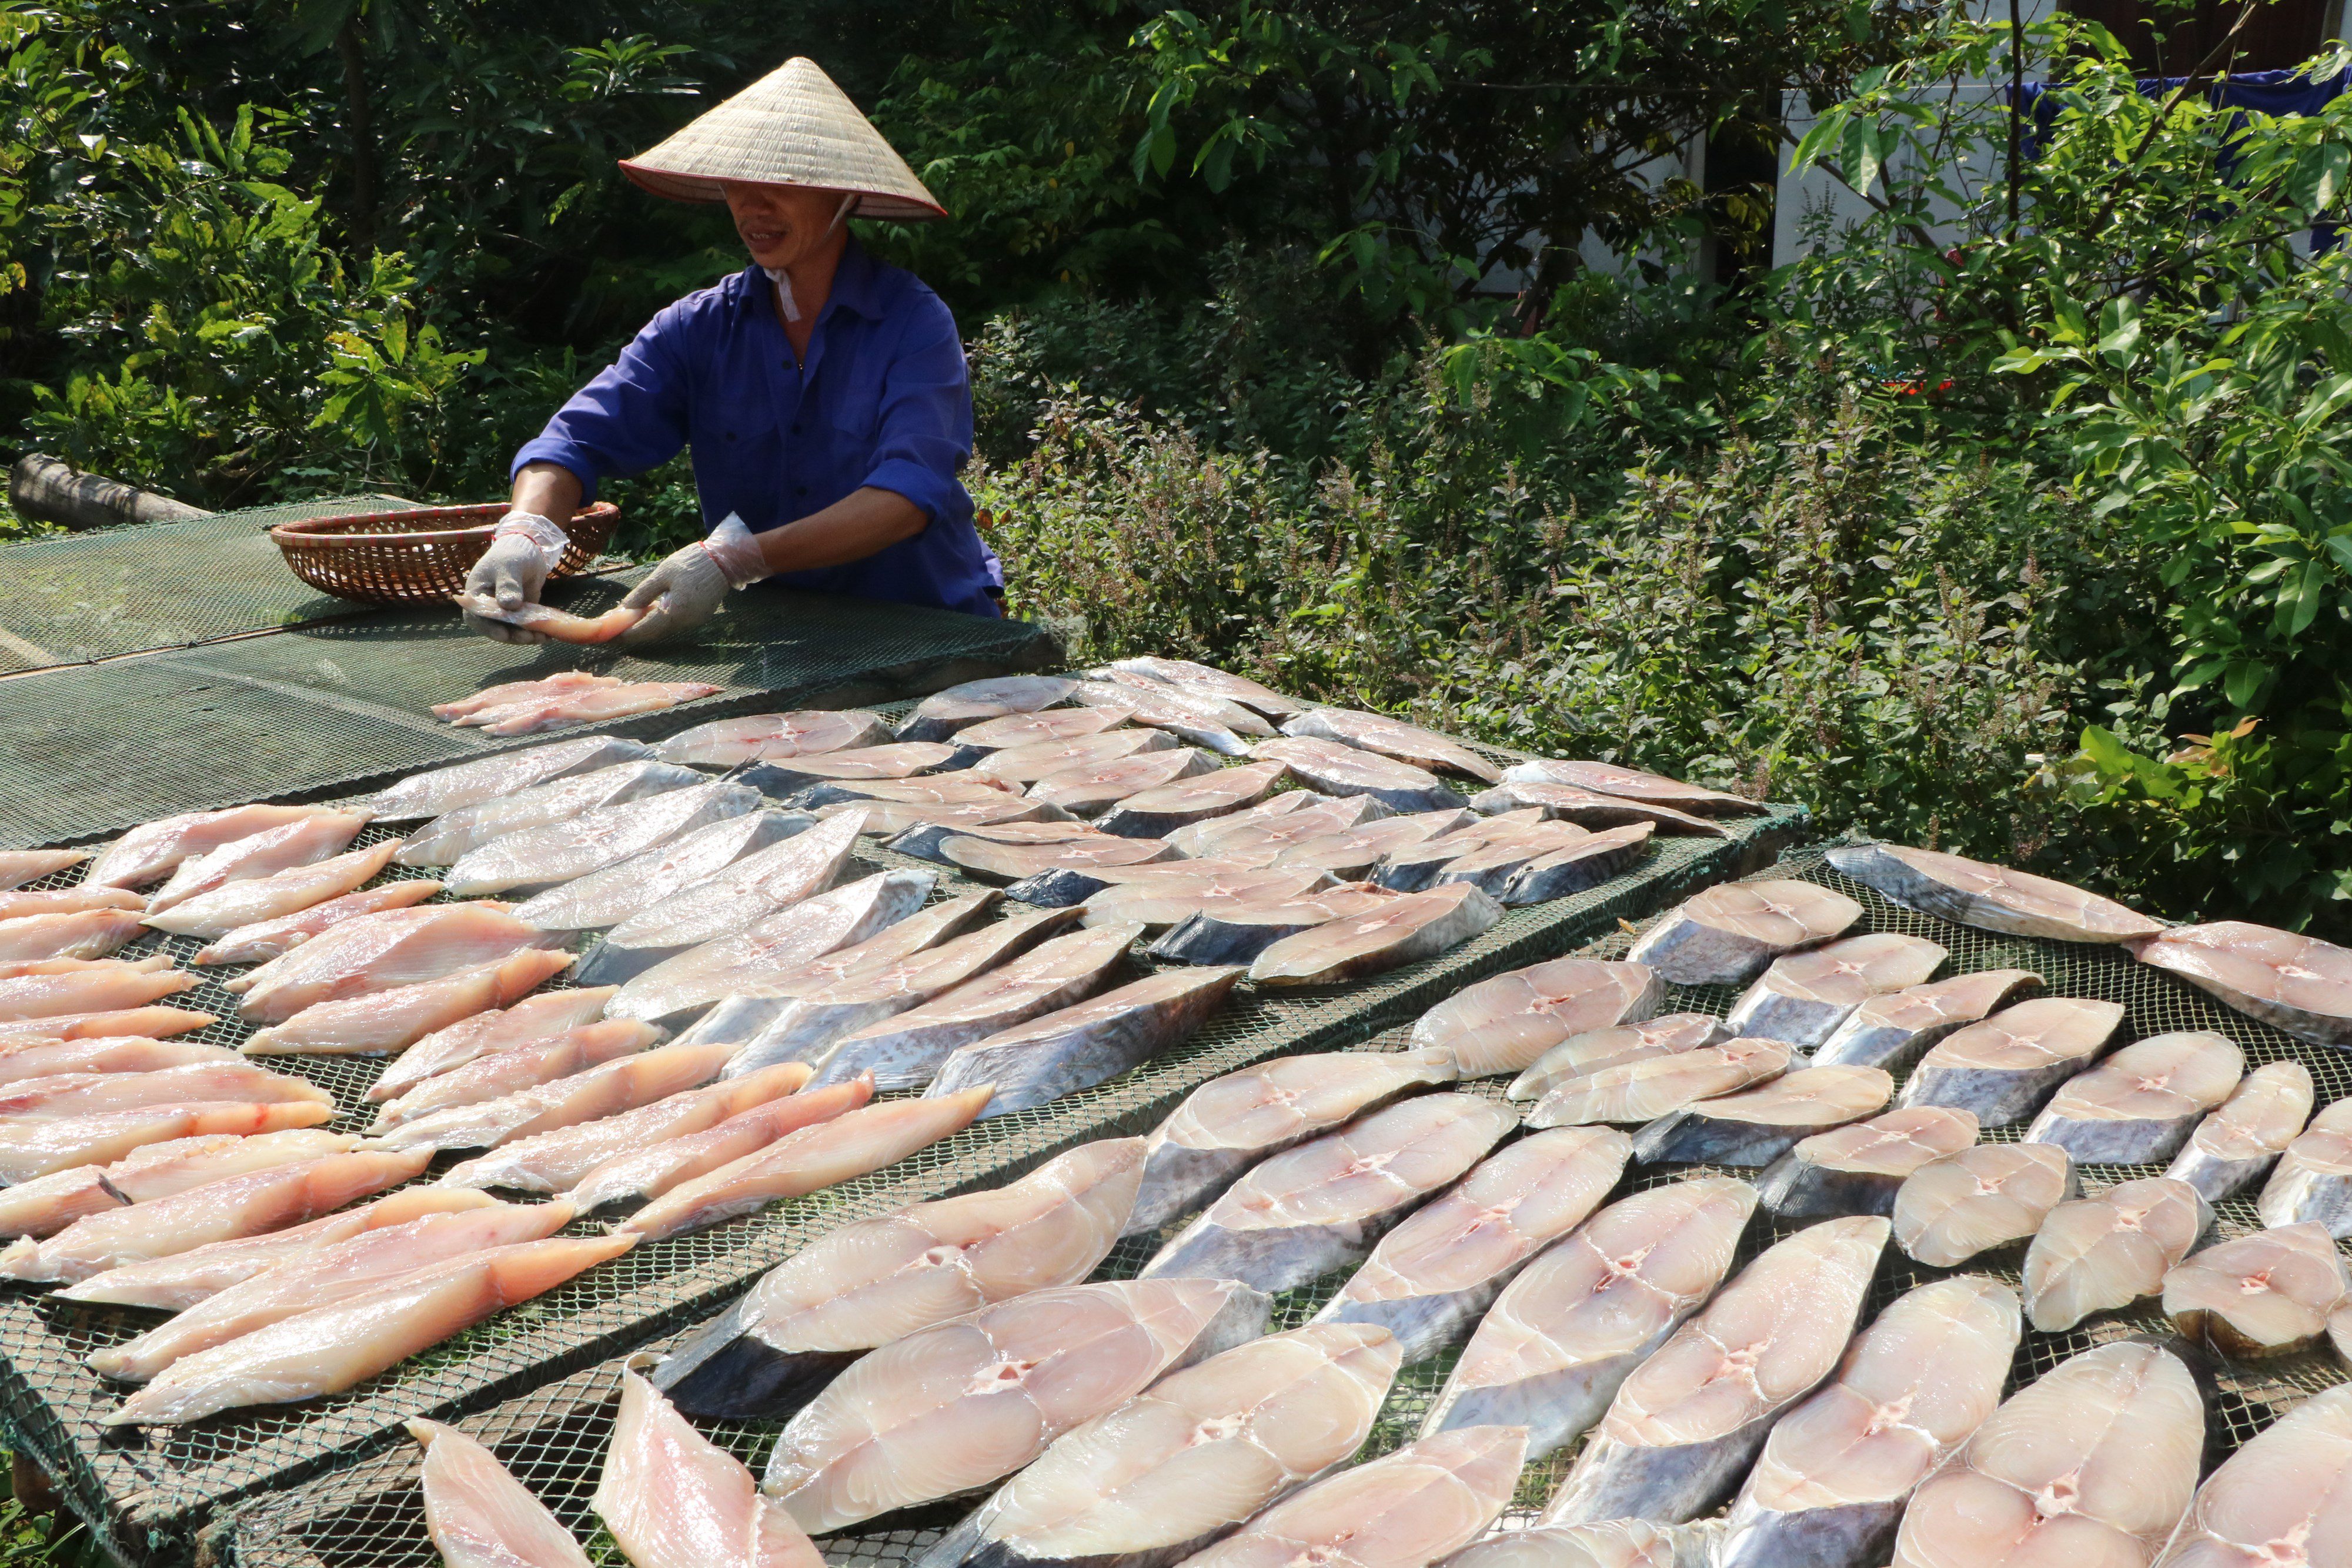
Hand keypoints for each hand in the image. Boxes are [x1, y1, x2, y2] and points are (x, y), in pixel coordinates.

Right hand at [461, 513, 565, 644]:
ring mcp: (505, 612)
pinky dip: (535, 631)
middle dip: (513, 635)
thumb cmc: (511, 555)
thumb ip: (507, 586)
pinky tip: (548, 634)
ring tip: (543, 637)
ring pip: (512, 630)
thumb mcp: (508, 567)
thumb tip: (509, 605)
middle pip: (496, 628)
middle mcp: (488, 607)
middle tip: (529, 637)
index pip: (477, 617)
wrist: (527, 550)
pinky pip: (526, 626)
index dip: (489, 628)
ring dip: (526, 636)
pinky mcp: (520, 613)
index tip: (503, 635)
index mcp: (477, 595)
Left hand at [616, 514, 767, 647]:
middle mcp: (685, 623)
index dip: (625, 634)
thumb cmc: (692, 563)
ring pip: (663, 628)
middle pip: (653, 633)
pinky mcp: (698, 617)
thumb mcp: (662, 574)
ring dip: (645, 625)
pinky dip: (658, 619)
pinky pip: (673, 622)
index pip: (644, 630)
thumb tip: (623, 610)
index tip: (608, 635)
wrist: (725, 561)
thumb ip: (642, 594)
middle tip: (614, 626)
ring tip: (627, 618)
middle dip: (633, 631)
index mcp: (675, 613)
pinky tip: (648, 611)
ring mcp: (693, 622)